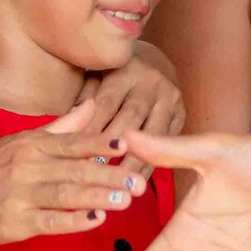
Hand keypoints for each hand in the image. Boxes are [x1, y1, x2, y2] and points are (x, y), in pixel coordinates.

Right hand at [0, 102, 139, 246]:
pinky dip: (73, 221)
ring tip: (124, 199)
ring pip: (66, 194)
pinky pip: (48, 221)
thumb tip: (91, 105)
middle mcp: (26, 166)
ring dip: (97, 196)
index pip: (73, 141)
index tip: (128, 144)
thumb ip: (59, 128)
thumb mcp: (17, 142)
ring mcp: (18, 195)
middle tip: (140, 181)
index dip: (102, 143)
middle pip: (76, 168)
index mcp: (30, 144)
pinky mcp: (12, 223)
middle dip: (110, 175)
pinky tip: (95, 221)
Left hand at [76, 46, 186, 187]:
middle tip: (94, 176)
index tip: (75, 156)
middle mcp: (151, 82)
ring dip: (134, 161)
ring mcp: (170, 98)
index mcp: (125, 70)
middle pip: (130, 119)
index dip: (91, 131)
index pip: (105, 104)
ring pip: (152, 134)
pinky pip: (166, 143)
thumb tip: (68, 129)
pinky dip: (151, 163)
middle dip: (112, 150)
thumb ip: (84, 100)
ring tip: (117, 187)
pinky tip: (136, 181)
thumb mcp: (96, 77)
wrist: (154, 64)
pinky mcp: (181, 114)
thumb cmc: (114, 75)